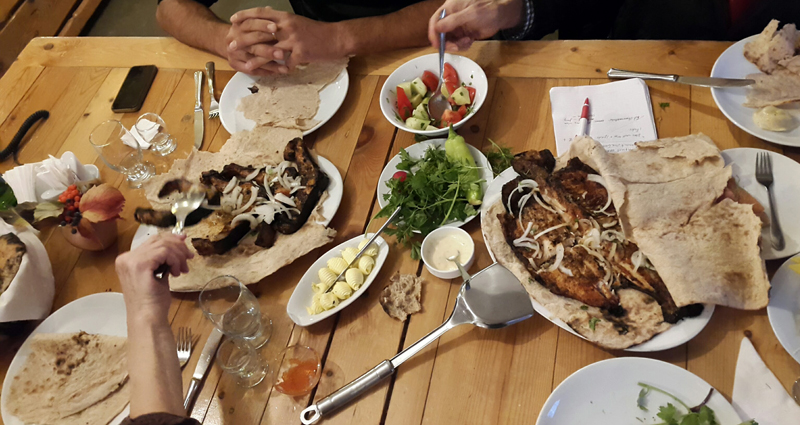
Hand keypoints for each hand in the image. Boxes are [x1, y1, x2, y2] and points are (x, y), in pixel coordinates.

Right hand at [115, 234, 193, 319]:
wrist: (147, 319)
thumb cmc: (152, 302)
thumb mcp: (157, 275)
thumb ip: (162, 260)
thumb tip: (178, 243)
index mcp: (127, 260)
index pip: (151, 241)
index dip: (170, 239)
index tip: (184, 243)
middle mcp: (126, 258)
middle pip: (157, 240)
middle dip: (177, 246)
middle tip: (189, 257)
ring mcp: (131, 261)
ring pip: (163, 245)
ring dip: (178, 256)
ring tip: (182, 270)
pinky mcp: (140, 265)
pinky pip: (164, 252)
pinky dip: (175, 260)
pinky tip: (176, 273)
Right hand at [223, 12, 288, 74]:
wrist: (228, 42)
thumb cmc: (246, 31)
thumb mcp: (251, 22)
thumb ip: (261, 18)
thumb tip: (270, 9)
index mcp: (238, 26)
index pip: (250, 25)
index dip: (263, 25)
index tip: (276, 27)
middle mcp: (233, 40)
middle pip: (251, 45)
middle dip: (268, 50)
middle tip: (282, 53)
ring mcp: (233, 54)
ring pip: (253, 61)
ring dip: (270, 65)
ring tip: (285, 67)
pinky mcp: (235, 65)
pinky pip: (252, 71)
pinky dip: (266, 72)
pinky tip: (278, 72)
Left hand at [231, 7, 346, 69]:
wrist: (337, 38)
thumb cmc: (318, 31)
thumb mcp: (298, 21)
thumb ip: (283, 21)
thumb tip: (270, 19)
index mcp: (286, 17)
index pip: (261, 13)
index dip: (245, 15)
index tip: (233, 20)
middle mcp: (288, 27)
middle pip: (260, 32)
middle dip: (243, 40)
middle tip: (231, 45)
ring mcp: (294, 41)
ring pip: (269, 51)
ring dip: (256, 59)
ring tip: (245, 65)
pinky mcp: (301, 54)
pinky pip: (287, 64)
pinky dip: (280, 70)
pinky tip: (275, 76)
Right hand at [429, 0, 522, 50]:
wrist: (503, 14)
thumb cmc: (488, 9)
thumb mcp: (470, 14)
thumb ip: (453, 21)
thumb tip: (437, 28)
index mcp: (450, 8)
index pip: (435, 21)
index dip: (433, 34)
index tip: (436, 45)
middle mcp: (451, 18)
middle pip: (441, 33)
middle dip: (446, 42)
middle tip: (455, 47)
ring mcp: (458, 26)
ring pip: (449, 41)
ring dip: (456, 45)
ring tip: (467, 41)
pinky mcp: (464, 34)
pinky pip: (458, 43)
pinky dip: (462, 46)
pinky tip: (470, 41)